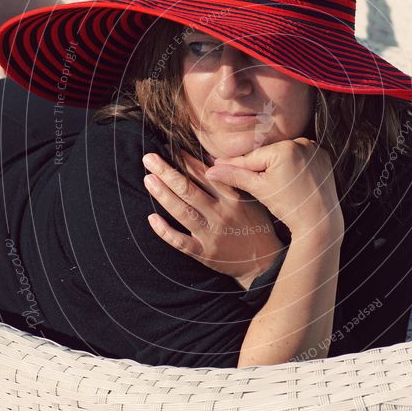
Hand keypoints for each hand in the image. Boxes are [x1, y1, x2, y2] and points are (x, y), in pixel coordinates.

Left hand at [142, 148, 285, 288]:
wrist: (263, 262)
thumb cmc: (256, 225)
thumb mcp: (250, 199)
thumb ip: (231, 181)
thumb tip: (210, 159)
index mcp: (232, 198)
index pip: (205, 175)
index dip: (187, 161)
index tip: (171, 149)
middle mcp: (221, 214)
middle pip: (189, 190)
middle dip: (167, 172)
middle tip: (149, 159)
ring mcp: (211, 234)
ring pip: (182, 211)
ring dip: (163, 195)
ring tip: (148, 179)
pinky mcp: (204, 253)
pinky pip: (180, 241)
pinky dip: (165, 231)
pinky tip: (152, 219)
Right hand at [204, 137, 344, 238]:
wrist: (320, 221)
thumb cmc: (289, 207)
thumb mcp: (259, 190)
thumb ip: (235, 176)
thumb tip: (211, 171)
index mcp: (284, 149)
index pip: (252, 158)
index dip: (233, 164)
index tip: (216, 164)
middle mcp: (301, 143)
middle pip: (268, 155)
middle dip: (255, 165)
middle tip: (232, 170)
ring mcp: (314, 148)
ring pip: (283, 156)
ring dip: (273, 164)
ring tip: (263, 178)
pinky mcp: (323, 156)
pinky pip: (299, 157)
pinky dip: (291, 165)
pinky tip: (285, 178)